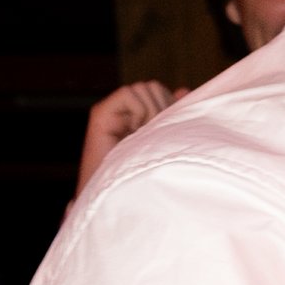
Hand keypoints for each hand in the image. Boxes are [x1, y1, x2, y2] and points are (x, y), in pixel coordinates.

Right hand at [77, 81, 180, 195]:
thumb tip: (183, 90)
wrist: (120, 198)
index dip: (171, 106)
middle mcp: (125, 112)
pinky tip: (134, 132)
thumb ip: (173, 117)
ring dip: (152, 112)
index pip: (162, 92)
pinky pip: (128, 94)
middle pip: (155, 87)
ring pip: (144, 88)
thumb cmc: (147, 178)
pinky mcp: (101, 114)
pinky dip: (138, 111)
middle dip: (163, 108)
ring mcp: (112, 112)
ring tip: (145, 136)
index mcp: (140, 117)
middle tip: (156, 136)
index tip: (167, 133)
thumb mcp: (166, 143)